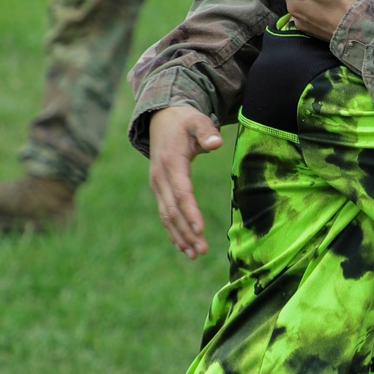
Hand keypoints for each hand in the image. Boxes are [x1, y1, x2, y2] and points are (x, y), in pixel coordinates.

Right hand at [148, 105, 222, 257]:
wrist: (161, 120)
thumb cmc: (184, 122)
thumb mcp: (197, 121)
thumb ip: (207, 131)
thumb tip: (216, 143)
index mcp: (171, 162)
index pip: (181, 192)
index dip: (190, 211)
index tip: (201, 229)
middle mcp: (160, 177)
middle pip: (173, 210)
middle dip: (187, 231)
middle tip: (202, 250)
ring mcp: (157, 185)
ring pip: (167, 216)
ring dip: (180, 236)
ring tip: (196, 254)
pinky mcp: (159, 190)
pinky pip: (165, 214)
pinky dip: (173, 231)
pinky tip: (184, 247)